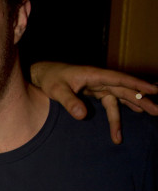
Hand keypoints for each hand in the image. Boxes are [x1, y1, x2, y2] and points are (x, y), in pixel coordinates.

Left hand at [30, 61, 157, 143]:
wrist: (43, 75)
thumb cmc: (50, 79)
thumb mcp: (57, 90)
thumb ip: (69, 102)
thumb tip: (82, 116)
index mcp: (94, 75)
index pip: (120, 79)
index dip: (137, 85)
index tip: (153, 90)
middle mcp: (100, 80)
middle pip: (125, 89)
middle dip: (142, 99)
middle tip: (157, 110)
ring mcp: (99, 86)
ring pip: (121, 96)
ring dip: (135, 104)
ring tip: (152, 113)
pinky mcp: (95, 93)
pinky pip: (112, 102)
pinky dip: (121, 110)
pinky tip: (135, 112)